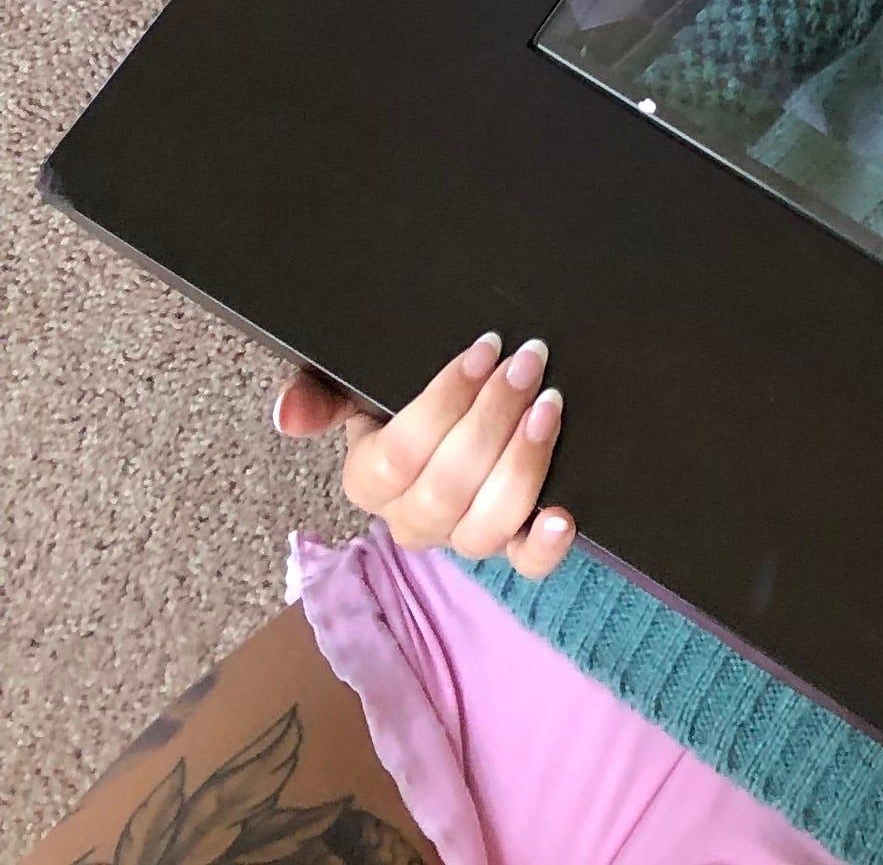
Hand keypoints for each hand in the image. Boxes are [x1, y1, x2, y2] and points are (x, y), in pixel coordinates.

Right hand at [273, 334, 573, 578]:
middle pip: (447, 487)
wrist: (447, 415)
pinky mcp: (510, 545)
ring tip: (547, 407)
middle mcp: (413, 519)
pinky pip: (526, 564)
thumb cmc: (399, 399)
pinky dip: (546, 547)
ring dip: (521, 465)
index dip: (444, 402)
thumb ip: (321, 394)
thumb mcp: (357, 386)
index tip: (485, 349)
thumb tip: (288, 414)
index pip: (400, 454)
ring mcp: (461, 536)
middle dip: (492, 419)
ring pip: (485, 524)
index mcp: (370, 481)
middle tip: (526, 363)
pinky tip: (563, 517)